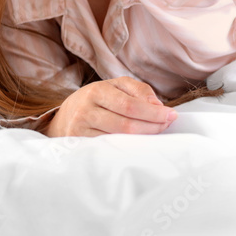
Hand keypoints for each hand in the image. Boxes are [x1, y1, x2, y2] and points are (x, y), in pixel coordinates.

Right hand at [42, 77, 177, 136]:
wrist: (64, 116)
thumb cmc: (97, 99)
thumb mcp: (115, 86)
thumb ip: (139, 90)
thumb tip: (158, 106)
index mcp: (97, 91)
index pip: (131, 105)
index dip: (153, 112)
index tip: (171, 115)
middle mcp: (86, 110)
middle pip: (126, 124)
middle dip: (152, 125)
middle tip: (168, 124)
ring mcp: (81, 130)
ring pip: (119, 139)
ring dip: (143, 137)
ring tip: (157, 132)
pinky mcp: (79, 146)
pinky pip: (108, 149)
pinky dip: (127, 147)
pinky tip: (139, 144)